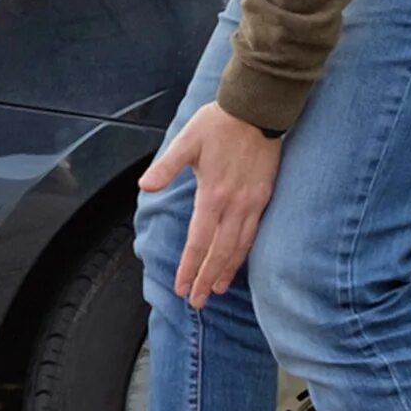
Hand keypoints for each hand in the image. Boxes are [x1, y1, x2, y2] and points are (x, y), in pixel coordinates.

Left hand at [137, 103, 281, 309]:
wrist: (259, 109)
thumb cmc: (219, 123)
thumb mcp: (186, 141)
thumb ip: (166, 166)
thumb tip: (144, 186)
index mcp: (213, 194)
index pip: (199, 241)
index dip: (190, 267)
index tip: (181, 287)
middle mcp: (235, 205)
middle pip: (220, 252)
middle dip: (207, 279)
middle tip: (196, 301)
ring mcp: (253, 203)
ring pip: (240, 247)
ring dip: (227, 271)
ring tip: (217, 291)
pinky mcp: (265, 198)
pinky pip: (254, 234)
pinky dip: (244, 254)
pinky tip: (238, 263)